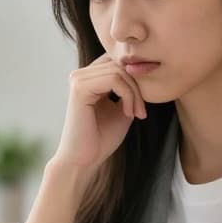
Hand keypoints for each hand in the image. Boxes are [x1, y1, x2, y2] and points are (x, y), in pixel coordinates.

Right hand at [51, 52, 147, 171]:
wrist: (84, 160)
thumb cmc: (101, 138)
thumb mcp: (122, 108)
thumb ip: (129, 89)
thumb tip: (143, 69)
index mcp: (88, 78)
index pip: (117, 62)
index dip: (135, 79)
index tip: (142, 106)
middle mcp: (80, 75)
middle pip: (120, 65)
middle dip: (138, 87)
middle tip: (141, 112)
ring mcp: (78, 79)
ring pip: (119, 71)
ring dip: (135, 93)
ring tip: (136, 114)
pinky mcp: (79, 88)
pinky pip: (114, 79)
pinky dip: (128, 95)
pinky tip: (128, 113)